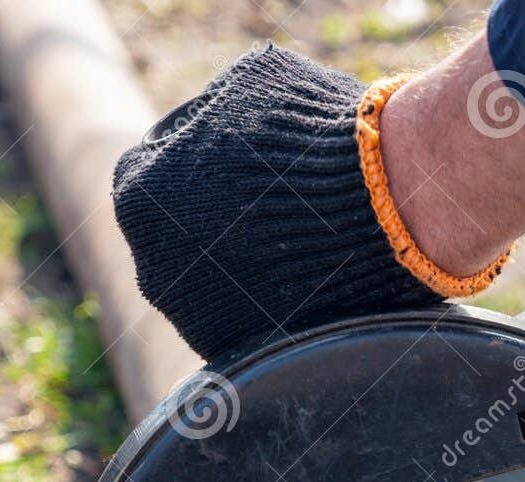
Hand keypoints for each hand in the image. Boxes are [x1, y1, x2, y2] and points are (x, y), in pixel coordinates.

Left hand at [113, 46, 492, 362]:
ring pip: (217, 286)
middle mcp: (154, 268)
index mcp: (138, 196)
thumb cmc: (316, 138)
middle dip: (223, 223)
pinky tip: (314, 280)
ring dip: (248, 267)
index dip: (204, 162)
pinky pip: (251, 325)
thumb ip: (216, 110)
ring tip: (303, 245)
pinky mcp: (251, 355)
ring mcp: (198, 322)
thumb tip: (219, 122)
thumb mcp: (251, 82)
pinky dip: (275, 304)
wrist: (385, 207)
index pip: (157, 174)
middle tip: (275, 208)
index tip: (245, 161)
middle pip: (184, 239)